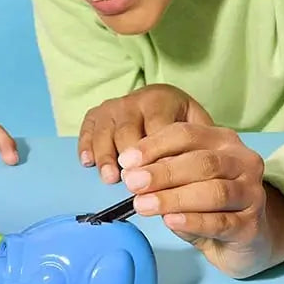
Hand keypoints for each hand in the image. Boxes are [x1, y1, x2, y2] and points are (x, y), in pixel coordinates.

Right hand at [78, 84, 211, 182]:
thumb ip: (195, 146)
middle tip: (133, 184)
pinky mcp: (94, 115)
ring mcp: (111, 107)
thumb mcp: (198, 127)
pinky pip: (86, 130)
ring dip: (106, 156)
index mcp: (161, 99)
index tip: (159, 180)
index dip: (158, 155)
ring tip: (110, 179)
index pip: (159, 128)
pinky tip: (87, 163)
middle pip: (128, 130)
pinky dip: (85, 146)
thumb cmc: (181, 123)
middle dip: (130, 159)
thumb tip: (188, 175)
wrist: (162, 104)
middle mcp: (133, 100)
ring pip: (105, 132)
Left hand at [120, 122, 283, 276]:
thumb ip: (162, 169)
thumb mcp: (181, 178)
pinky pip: (221, 222)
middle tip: (132, 184)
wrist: (243, 236)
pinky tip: (171, 221)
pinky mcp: (252, 226)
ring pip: (213, 192)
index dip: (153, 146)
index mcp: (222, 140)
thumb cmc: (204, 200)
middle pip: (201, 162)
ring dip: (174, 198)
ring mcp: (253, 194)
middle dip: (162, 173)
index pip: (186, 134)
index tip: (125, 161)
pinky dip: (193, 221)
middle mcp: (243, 162)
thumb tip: (131, 171)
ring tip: (143, 205)